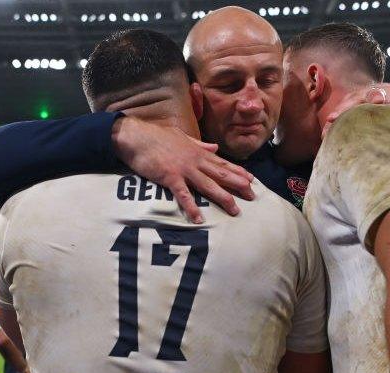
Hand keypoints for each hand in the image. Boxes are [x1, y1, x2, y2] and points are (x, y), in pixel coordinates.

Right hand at [112, 116, 254, 222]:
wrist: (136, 136)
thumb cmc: (156, 136)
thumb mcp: (181, 136)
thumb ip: (199, 143)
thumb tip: (214, 146)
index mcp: (198, 152)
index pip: (222, 162)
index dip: (238, 172)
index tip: (251, 180)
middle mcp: (195, 161)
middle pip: (221, 174)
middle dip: (238, 185)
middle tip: (253, 196)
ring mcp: (184, 169)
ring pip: (208, 185)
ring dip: (223, 198)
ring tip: (235, 210)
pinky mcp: (170, 177)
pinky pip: (184, 195)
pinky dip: (192, 207)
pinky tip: (199, 219)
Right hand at [324, 82, 389, 135]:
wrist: (375, 93)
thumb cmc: (389, 97)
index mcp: (376, 91)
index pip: (376, 93)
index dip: (376, 96)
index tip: (376, 100)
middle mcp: (359, 96)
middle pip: (350, 102)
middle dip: (343, 110)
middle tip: (335, 117)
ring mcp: (349, 103)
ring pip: (339, 110)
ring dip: (332, 120)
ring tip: (326, 131)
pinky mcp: (342, 111)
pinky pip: (334, 119)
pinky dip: (329, 127)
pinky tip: (323, 137)